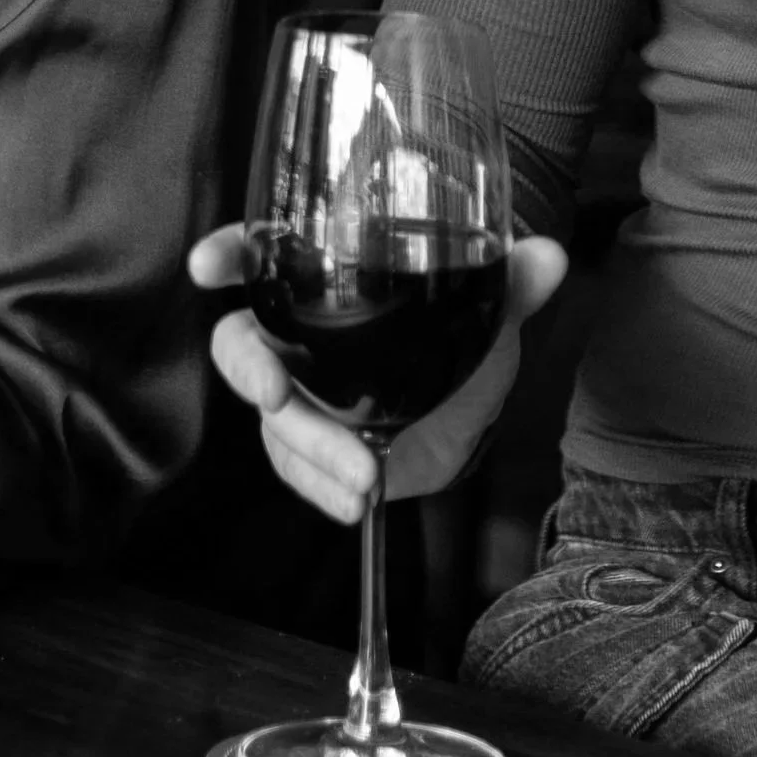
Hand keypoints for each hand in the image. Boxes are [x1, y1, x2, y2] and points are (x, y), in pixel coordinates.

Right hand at [187, 222, 567, 522]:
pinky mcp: (311, 447)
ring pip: (272, 419)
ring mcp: (297, 395)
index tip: (206, 266)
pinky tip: (356, 503)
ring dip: (309, 450)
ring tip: (364, 479)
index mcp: (321, 284)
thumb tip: (550, 254)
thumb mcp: (485, 309)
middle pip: (239, 345)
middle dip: (247, 368)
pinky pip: (296, 469)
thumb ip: (510, 284)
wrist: (470, 407)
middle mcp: (293, 337)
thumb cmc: (459, 336)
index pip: (257, 256)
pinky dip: (322, 488)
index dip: (227, 255)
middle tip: (273, 394)